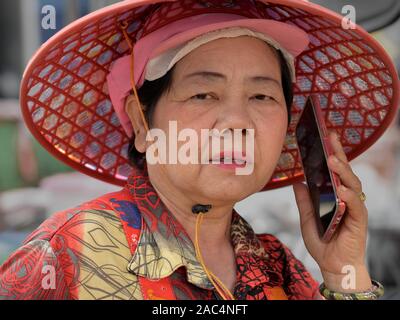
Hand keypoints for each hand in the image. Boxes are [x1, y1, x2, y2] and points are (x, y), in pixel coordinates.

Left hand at [293, 131, 371, 292]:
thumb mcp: (308, 218)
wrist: (332, 264)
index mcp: (336, 194)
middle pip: (345, 171)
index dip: (332, 151)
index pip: (335, 169)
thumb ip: (304, 201)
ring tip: (332, 158)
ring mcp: (354, 207)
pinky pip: (356, 205)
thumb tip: (297, 182)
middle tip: (330, 136)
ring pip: (353, 184)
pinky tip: (341, 189)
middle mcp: (347, 197)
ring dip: (343, 170)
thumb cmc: (323, 241)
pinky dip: (349, 196)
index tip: (325, 134)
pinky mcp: (359, 220)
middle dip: (339, 152)